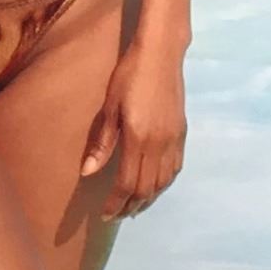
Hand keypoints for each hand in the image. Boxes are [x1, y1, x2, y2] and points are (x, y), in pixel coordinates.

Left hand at [79, 39, 187, 220]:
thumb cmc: (129, 75)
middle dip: (131, 206)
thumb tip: (88, 172)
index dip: (115, 203)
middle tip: (117, 214)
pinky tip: (155, 185)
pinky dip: (164, 183)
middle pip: (146, 188)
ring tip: (134, 205)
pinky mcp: (182, 133)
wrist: (160, 54)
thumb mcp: (110, 107)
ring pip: (163, 182)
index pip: (127, 184)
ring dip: (148, 198)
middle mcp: (159, 144)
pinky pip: (175, 168)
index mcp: (138, 139)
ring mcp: (174, 140)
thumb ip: (103, 142)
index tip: (105, 214)